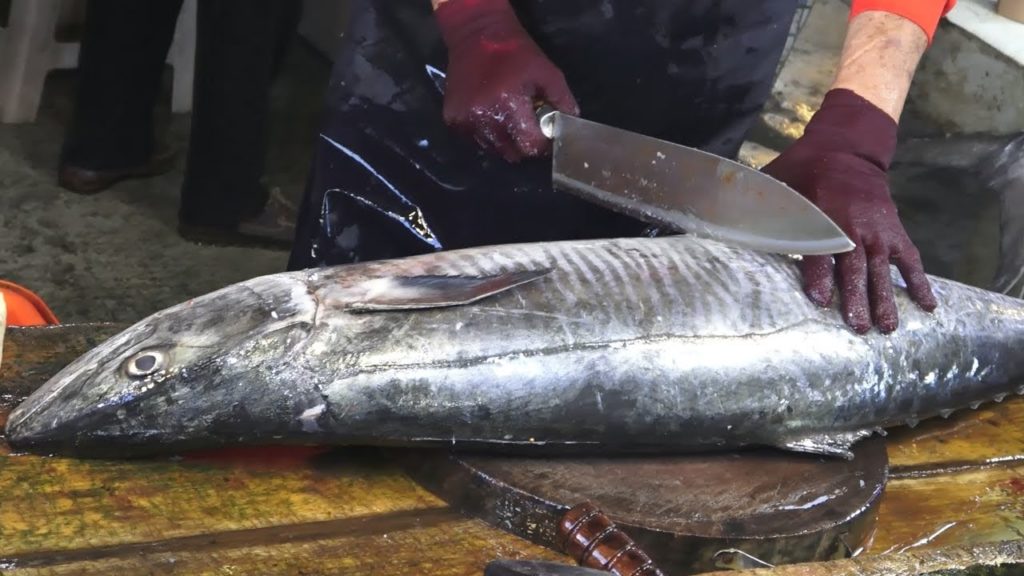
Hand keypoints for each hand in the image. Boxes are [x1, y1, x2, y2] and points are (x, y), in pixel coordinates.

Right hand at [434, 0, 577, 161]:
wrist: (475, 34)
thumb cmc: (516, 52)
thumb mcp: (547, 71)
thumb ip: (561, 99)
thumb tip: (570, 125)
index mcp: (508, 103)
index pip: (528, 145)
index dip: (540, 144)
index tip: (544, 135)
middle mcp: (484, 116)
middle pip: (510, 153)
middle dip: (523, 144)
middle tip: (527, 127)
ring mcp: (464, 119)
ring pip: (492, 149)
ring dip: (503, 141)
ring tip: (508, 119)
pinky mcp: (452, 119)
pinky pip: (474, 139)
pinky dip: (486, 134)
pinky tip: (491, 115)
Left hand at [762, 89, 936, 333]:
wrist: (846, 148)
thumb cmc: (801, 171)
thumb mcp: (773, 181)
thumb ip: (751, 204)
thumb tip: (713, 217)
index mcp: (823, 214)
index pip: (819, 251)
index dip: (819, 276)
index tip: (820, 300)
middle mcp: (853, 225)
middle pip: (855, 267)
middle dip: (856, 299)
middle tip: (858, 327)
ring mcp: (878, 230)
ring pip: (884, 269)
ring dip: (885, 299)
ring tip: (886, 328)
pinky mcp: (894, 231)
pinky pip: (910, 259)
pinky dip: (920, 282)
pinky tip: (927, 306)